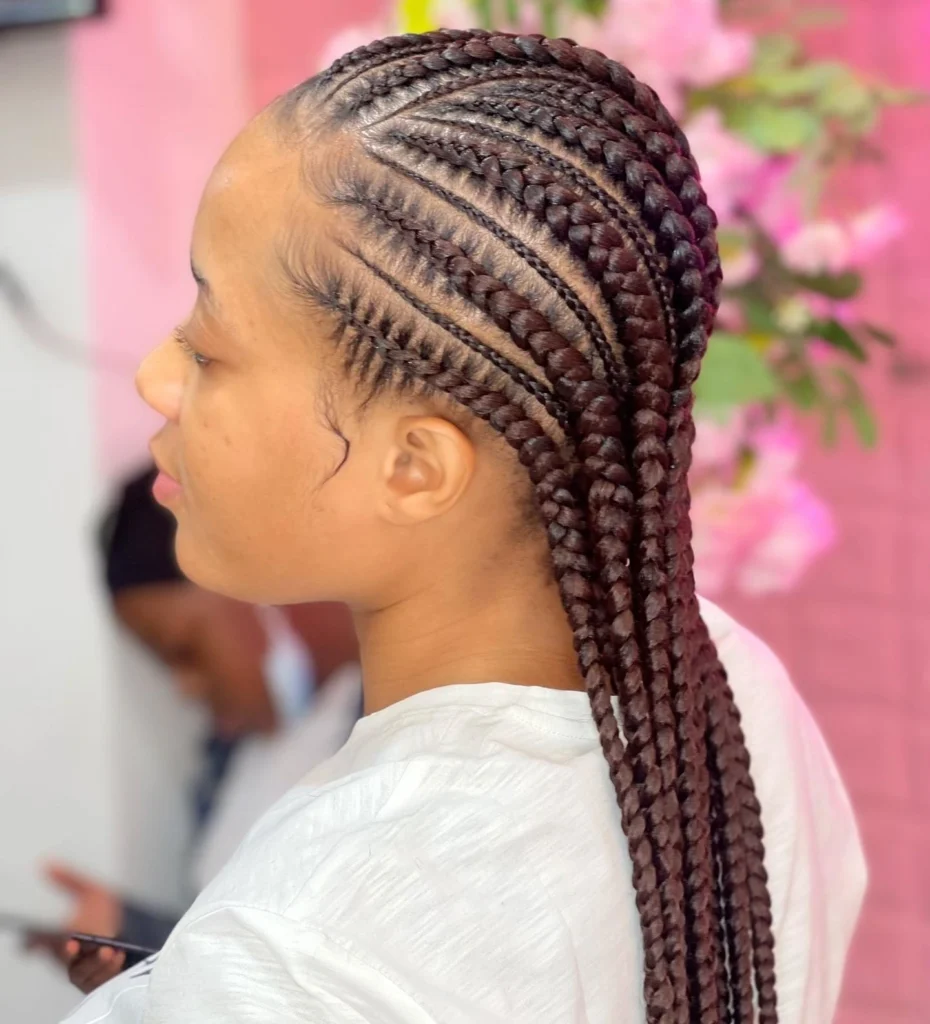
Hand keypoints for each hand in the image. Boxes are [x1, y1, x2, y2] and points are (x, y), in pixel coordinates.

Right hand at [34, 862, 126, 991]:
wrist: (139, 928)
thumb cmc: (109, 912)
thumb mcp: (93, 891)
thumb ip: (70, 879)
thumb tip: (47, 863)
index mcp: (62, 934)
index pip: (40, 942)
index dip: (36, 942)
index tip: (37, 939)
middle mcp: (70, 955)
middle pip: (61, 958)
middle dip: (66, 952)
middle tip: (73, 944)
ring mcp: (84, 969)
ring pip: (80, 971)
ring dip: (92, 962)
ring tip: (106, 950)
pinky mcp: (99, 980)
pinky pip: (97, 980)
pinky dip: (106, 970)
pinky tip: (116, 956)